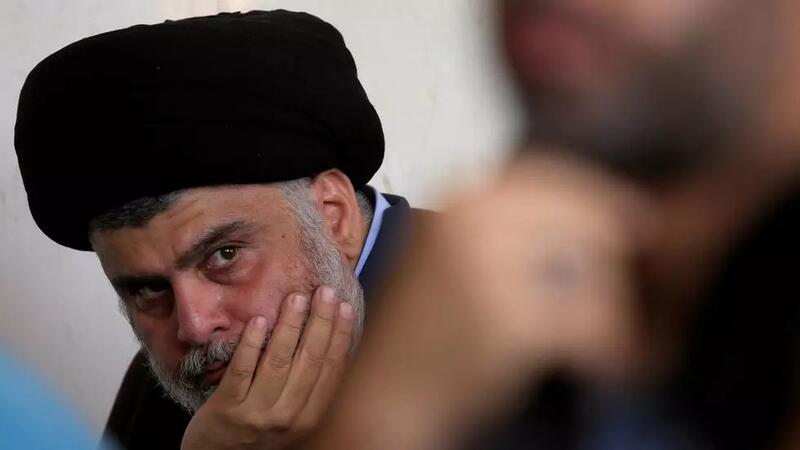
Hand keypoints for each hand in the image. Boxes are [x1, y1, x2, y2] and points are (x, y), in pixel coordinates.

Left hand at [181, 286, 354, 449]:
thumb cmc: (260, 431)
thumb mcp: (293, 416)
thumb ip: (309, 385)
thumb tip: (331, 339)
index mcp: (310, 417)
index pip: (331, 370)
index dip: (340, 336)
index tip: (345, 306)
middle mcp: (288, 417)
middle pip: (309, 362)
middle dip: (320, 322)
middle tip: (324, 291)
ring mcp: (257, 414)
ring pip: (278, 362)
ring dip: (290, 326)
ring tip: (296, 298)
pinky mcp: (226, 410)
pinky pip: (241, 371)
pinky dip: (251, 344)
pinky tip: (260, 320)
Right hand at [305, 154, 653, 448]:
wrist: (383, 391)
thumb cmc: (422, 327)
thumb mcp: (451, 252)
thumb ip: (504, 224)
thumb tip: (589, 209)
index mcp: (459, 197)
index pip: (549, 174)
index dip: (600, 195)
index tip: (638, 217)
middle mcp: (474, 219)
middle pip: (583, 216)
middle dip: (614, 253)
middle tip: (629, 283)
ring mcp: (492, 267)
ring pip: (595, 269)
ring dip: (608, 305)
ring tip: (591, 336)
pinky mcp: (513, 320)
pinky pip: (593, 322)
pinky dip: (608, 348)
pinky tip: (602, 362)